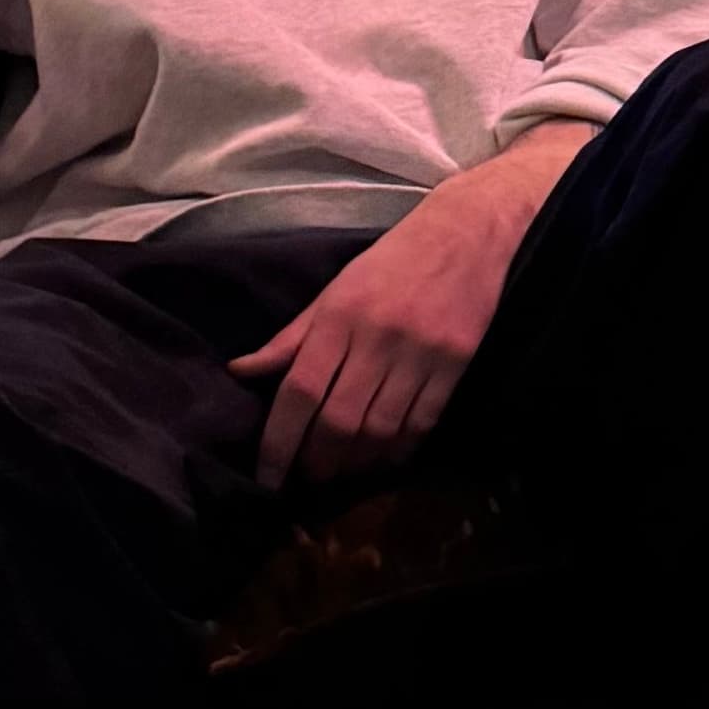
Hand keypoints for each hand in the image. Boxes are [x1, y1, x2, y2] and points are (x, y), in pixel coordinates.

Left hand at [241, 124, 593, 491]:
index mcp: (340, 315)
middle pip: (339, 420)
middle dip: (319, 461)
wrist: (467, 232)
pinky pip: (422, 422)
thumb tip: (241, 371)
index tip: (267, 476)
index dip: (279, 442)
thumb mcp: (335, 290)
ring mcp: (420, 352)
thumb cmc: (393, 261)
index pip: (299, 391)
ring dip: (357, 462)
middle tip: (309, 476)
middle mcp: (377, 336)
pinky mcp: (456, 363)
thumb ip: (291, 337)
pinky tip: (386, 456)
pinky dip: (399, 449)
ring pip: (380, 429)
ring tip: (344, 470)